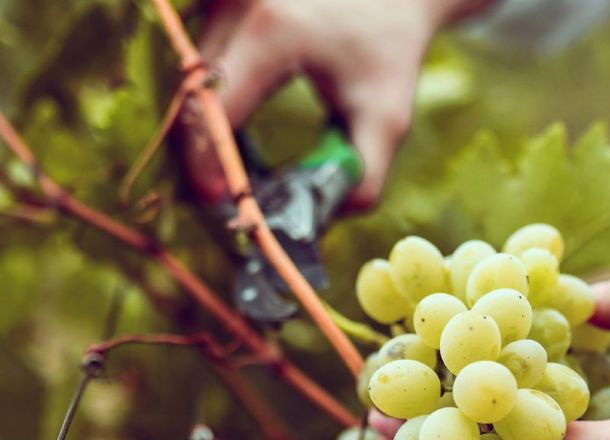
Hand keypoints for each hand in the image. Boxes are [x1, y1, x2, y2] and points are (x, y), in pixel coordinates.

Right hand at [181, 0, 470, 207]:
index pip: (217, 105)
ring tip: (230, 168)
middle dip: (201, 149)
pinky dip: (208, 101)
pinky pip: (195, 61)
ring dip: (202, 126)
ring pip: (188, 76)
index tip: (222, 202)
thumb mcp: (387, 116)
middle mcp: (234, 1)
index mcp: (272, 29)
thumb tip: (323, 216)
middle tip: (222, 197)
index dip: (209, 160)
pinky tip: (230, 133)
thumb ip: (363, 173)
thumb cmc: (388, 49)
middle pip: (192, 91)